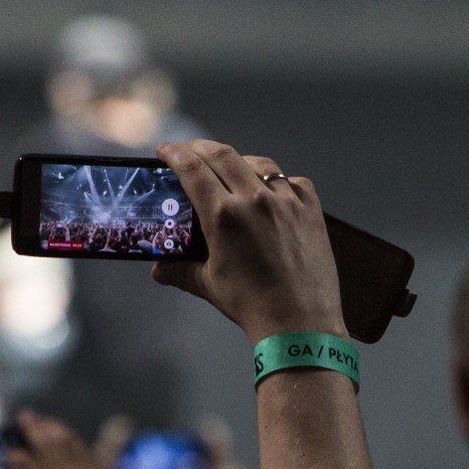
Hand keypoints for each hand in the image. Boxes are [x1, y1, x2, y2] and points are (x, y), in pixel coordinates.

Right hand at [153, 140, 343, 343]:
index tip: (165, 148)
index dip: (175, 153)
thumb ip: (179, 270)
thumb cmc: (250, 304)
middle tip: (188, 149)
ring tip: (228, 166)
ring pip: (258, 163)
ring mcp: (286, 201)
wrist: (299, 321)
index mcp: (223, 216)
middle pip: (222, 155)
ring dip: (238, 159)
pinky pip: (292, 181)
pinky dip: (276, 180)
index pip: (192, 169)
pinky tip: (269, 189)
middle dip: (200, 147)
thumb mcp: (207, 284)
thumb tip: (158, 269)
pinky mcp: (310, 209)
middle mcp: (254, 200)